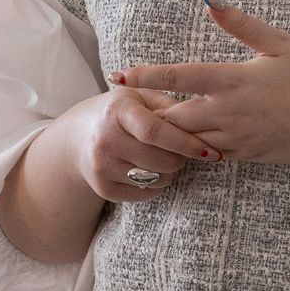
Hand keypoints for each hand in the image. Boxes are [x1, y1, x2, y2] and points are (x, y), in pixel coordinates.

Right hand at [59, 87, 223, 204]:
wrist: (79, 137)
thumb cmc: (120, 112)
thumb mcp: (140, 97)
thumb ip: (168, 105)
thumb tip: (201, 121)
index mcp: (117, 112)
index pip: (156, 132)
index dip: (186, 143)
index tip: (211, 152)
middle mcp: (105, 140)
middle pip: (161, 161)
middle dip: (181, 158)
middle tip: (182, 150)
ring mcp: (102, 167)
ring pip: (157, 180)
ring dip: (169, 172)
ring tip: (162, 157)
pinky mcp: (103, 188)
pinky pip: (145, 193)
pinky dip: (155, 184)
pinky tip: (148, 169)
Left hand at [107, 0, 289, 166]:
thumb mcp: (282, 43)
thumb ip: (242, 24)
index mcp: (234, 80)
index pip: (178, 77)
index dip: (145, 76)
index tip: (118, 75)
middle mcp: (230, 112)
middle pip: (174, 117)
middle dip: (148, 113)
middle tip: (124, 108)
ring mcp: (239, 138)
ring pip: (189, 141)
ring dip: (166, 135)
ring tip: (144, 127)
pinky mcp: (249, 156)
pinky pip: (212, 156)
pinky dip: (193, 150)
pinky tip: (183, 145)